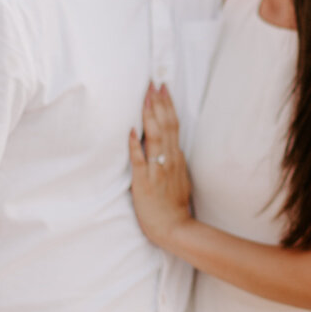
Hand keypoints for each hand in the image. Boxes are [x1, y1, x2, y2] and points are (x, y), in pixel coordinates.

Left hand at [129, 82, 192, 249]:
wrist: (175, 228)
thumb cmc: (174, 205)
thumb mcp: (179, 178)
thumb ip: (173, 160)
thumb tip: (169, 146)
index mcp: (176, 158)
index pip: (174, 125)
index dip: (167, 105)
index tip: (162, 88)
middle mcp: (169, 160)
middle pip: (166, 125)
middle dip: (159, 103)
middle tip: (153, 83)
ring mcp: (157, 170)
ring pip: (155, 137)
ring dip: (150, 116)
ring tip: (145, 98)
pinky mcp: (144, 182)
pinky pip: (139, 160)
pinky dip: (135, 145)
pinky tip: (131, 131)